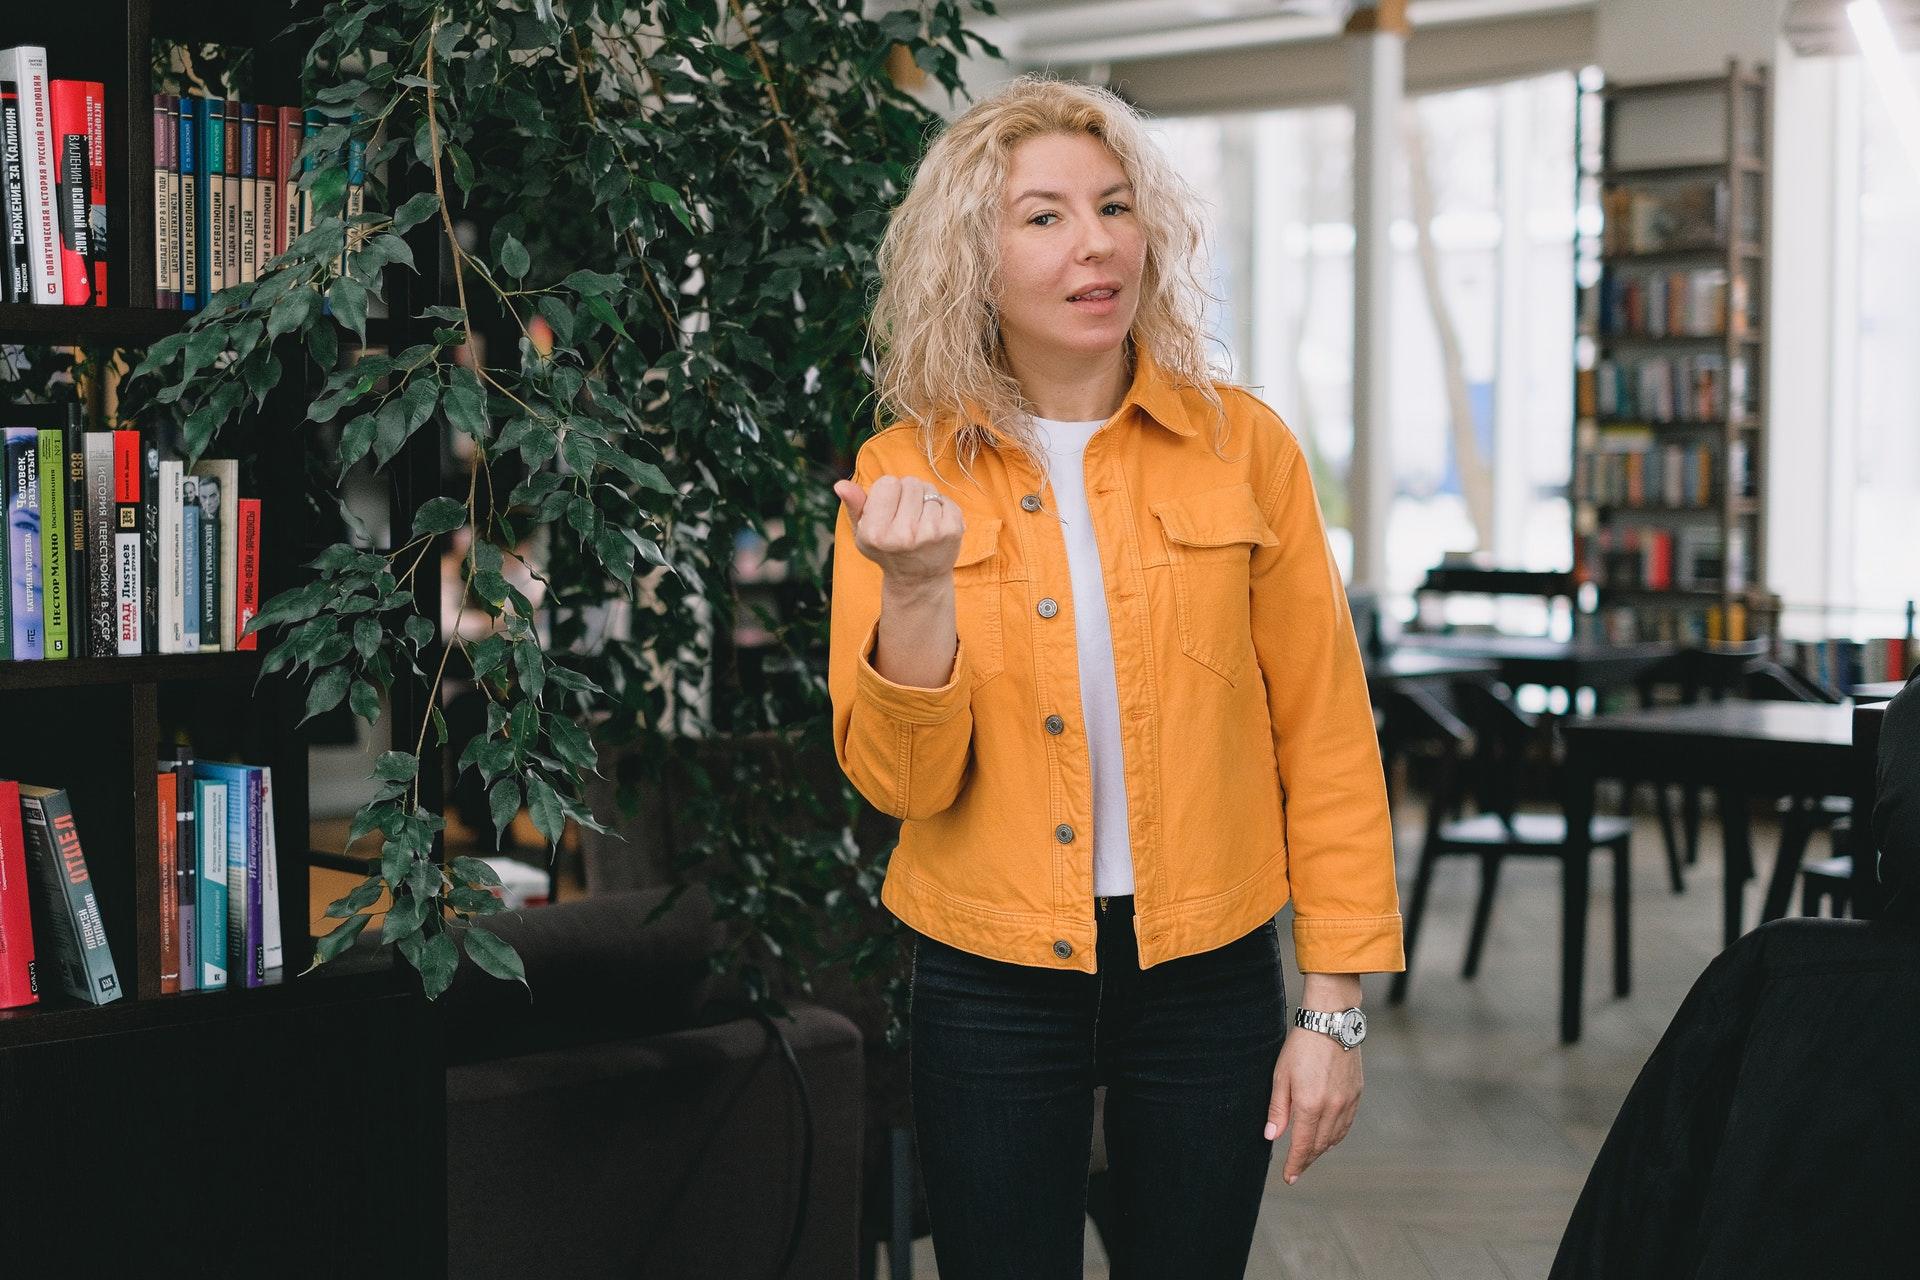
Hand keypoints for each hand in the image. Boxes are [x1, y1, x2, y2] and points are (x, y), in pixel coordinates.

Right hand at [833, 474, 964, 587]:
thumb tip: (841, 485)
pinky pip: (946, 499)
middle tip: (905, 516)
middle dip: (907, 494)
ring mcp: (931, 532)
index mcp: (876, 533)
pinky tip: (934, 526)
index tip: (887, 510)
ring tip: (919, 522)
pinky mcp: (953, 530)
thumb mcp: (863, 532)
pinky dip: (941, 508)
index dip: (887, 492)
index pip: (887, 482)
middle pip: (909, 482)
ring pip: (929, 489)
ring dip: (924, 500)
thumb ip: (854, 506)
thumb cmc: (887, 550)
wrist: (918, 579)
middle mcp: (904, 534)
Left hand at [1264, 1025, 1362, 1184]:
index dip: (1295, 1164)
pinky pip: (1346, 1124)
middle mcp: (1332, 1108)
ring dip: (1321, 1149)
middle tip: (1296, 1167)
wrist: (1330, 1022)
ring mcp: (1347, 1102)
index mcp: (1310, 1105)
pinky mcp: (1356, 1094)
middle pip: (1320, 1145)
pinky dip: (1336, 1135)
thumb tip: (1272, 1136)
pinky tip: (1327, 1136)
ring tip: (1309, 1154)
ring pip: (1335, 1137)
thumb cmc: (1301, 1046)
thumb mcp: (1281, 1075)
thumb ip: (1278, 1109)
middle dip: (1307, 1159)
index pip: (1303, 1145)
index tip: (1289, 1177)